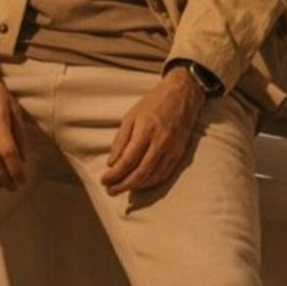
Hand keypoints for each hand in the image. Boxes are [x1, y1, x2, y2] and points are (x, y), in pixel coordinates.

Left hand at [102, 70, 204, 194]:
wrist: (183, 94)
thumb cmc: (154, 103)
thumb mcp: (131, 116)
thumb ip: (121, 140)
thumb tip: (112, 163)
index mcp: (146, 130)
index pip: (128, 160)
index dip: (114, 174)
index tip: (104, 181)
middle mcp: (161, 142)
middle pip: (140, 172)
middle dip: (123, 185)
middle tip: (110, 191)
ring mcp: (172, 149)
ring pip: (153, 176)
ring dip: (136, 186)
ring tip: (122, 189)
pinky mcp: (180, 153)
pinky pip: (164, 174)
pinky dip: (151, 183)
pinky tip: (140, 184)